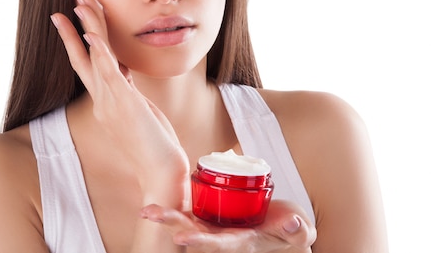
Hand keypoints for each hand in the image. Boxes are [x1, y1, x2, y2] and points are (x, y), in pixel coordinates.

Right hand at [51, 0, 189, 206]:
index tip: (76, 20)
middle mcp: (102, 100)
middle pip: (83, 57)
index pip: (89, 64)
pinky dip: (100, 53)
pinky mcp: (125, 104)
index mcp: (105, 101)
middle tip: (68, 3)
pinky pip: (110, 74)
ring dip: (88, 28)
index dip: (81, 40)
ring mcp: (111, 102)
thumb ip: (126, 91)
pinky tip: (92, 35)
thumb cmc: (153, 146)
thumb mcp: (137, 111)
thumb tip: (124, 74)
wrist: (160, 173)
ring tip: (81, 3)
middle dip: (73, 29)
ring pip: (94, 58)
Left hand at [140, 200, 316, 251]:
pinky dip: (178, 207)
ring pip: (189, 221)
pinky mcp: (215, 215)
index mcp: (242, 243)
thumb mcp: (299, 231)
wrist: (283, 225)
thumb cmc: (290, 229)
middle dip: (172, 224)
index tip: (182, 237)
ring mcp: (218, 225)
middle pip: (194, 231)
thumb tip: (292, 224)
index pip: (218, 244)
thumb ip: (298, 230)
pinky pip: (194, 210)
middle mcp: (224, 236)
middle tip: (151, 215)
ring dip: (168, 216)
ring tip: (147, 211)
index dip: (200, 241)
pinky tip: (160, 203)